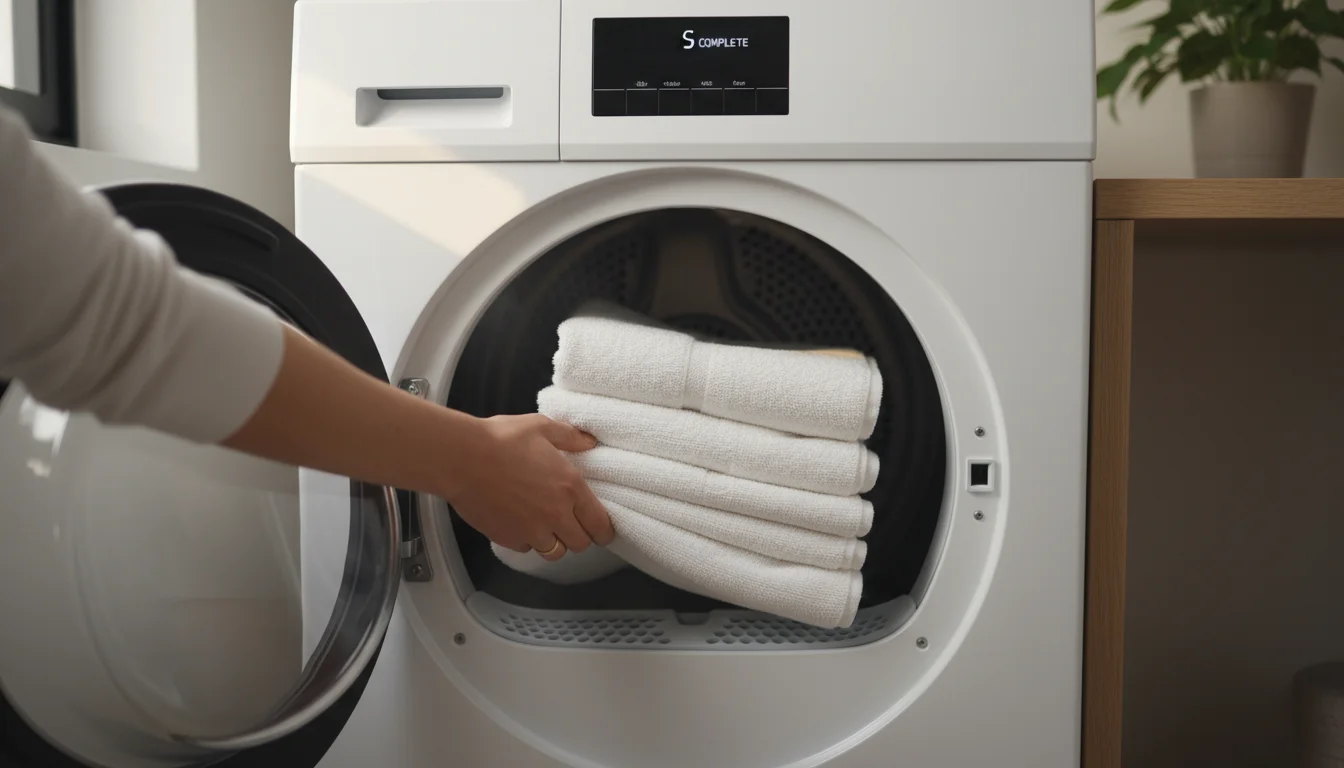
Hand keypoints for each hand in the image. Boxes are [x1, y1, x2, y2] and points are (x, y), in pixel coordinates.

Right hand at [446, 414, 613, 560]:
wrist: (462, 458)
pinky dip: (528, 541)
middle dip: (580, 537)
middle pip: (580, 544)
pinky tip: (521, 523)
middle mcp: (555, 515)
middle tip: (573, 525)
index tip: (602, 531)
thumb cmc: (500, 439)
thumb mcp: (540, 427)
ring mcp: (531, 530)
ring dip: (555, 542)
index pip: (599, 525)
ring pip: (554, 552)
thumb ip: (569, 436)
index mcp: (570, 488)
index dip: (604, 531)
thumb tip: (588, 441)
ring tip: (547, 526)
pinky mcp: (508, 538)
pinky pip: (527, 549)